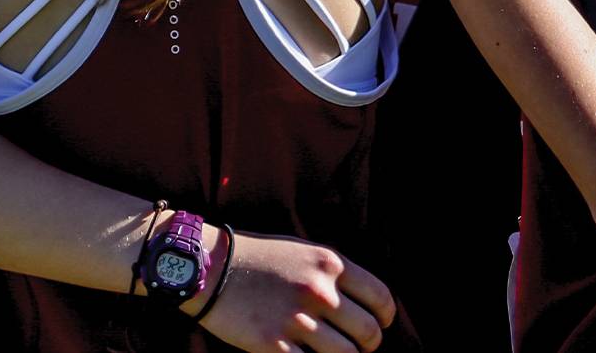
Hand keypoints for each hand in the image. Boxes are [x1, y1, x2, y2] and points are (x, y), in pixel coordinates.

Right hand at [193, 230, 394, 352]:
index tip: (381, 324)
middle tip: (358, 346)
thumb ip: (334, 276)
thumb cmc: (259, 258)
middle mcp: (319, 292)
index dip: (386, 318)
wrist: (210, 267)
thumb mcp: (304, 252)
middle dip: (368, 344)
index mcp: (330, 265)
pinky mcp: (275, 346)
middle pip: (368, 333)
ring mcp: (297, 320)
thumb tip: (363, 306)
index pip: (381, 298)